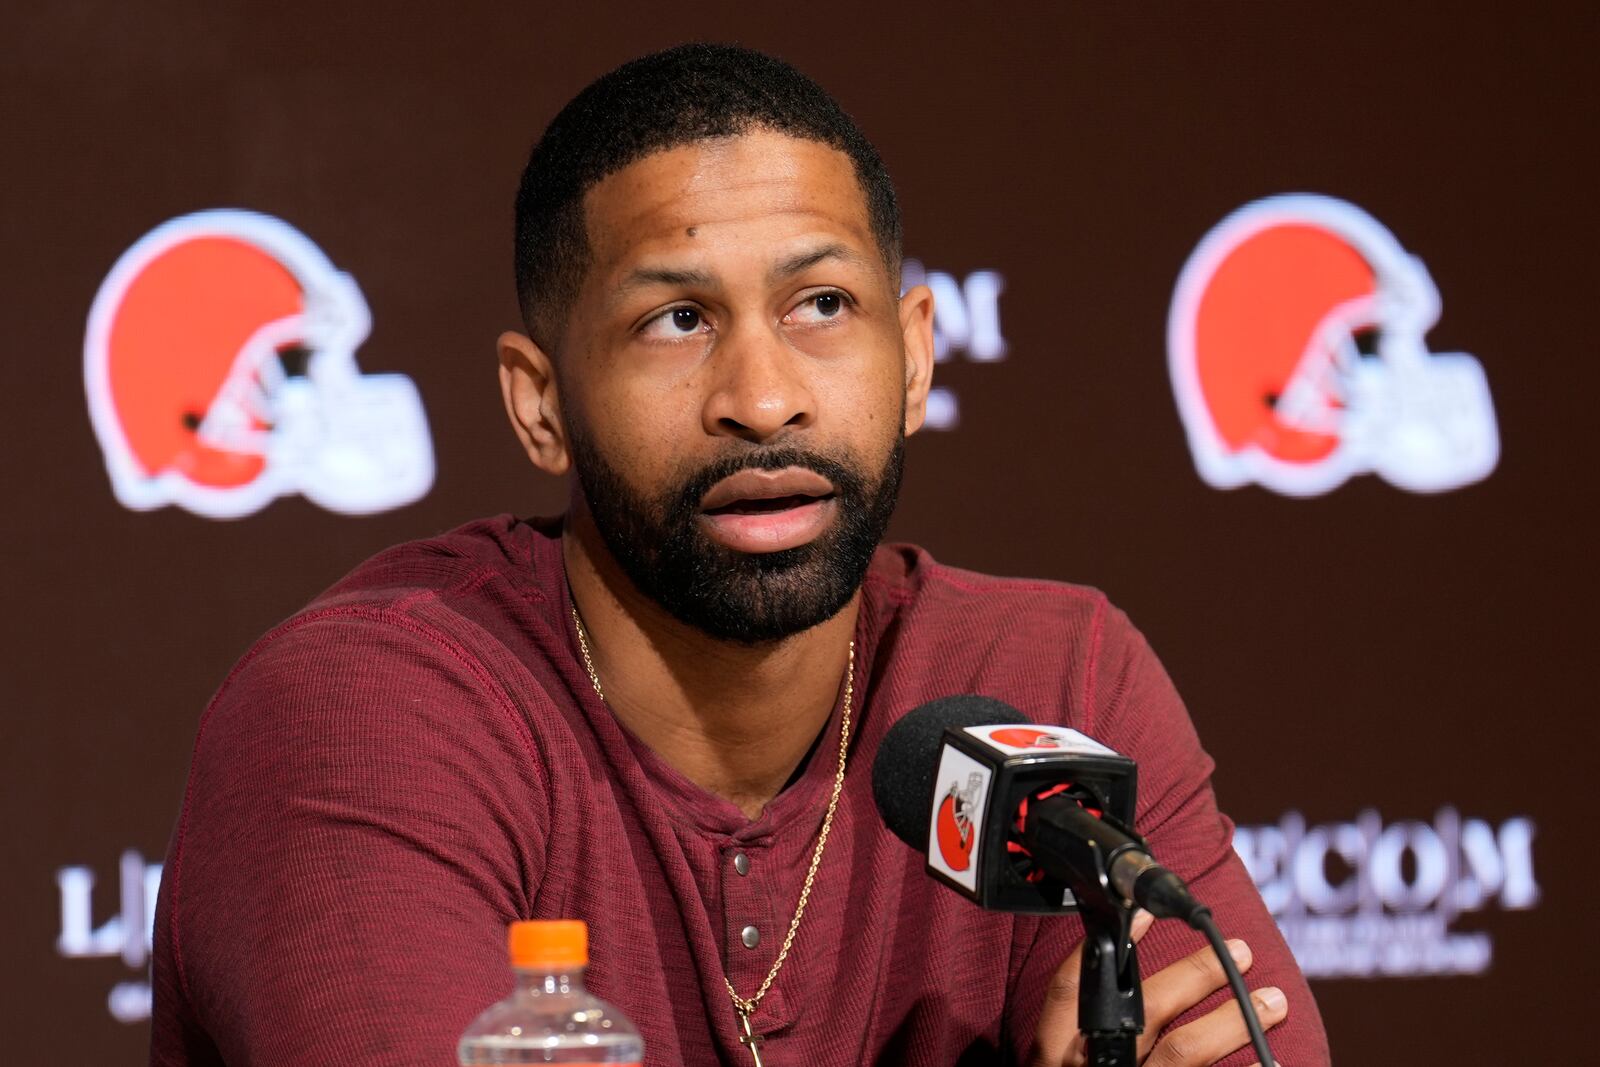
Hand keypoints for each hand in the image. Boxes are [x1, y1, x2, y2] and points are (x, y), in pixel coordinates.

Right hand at [1029, 910, 1289, 1066]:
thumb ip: (1082, 1040)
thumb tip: (1127, 986)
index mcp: (1051, 1060)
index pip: (1068, 991)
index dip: (1107, 949)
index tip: (1144, 914)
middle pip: (1140, 1014)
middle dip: (1194, 976)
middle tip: (1236, 953)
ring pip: (1181, 1054)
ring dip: (1231, 1019)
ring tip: (1272, 1000)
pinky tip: (1269, 1065)